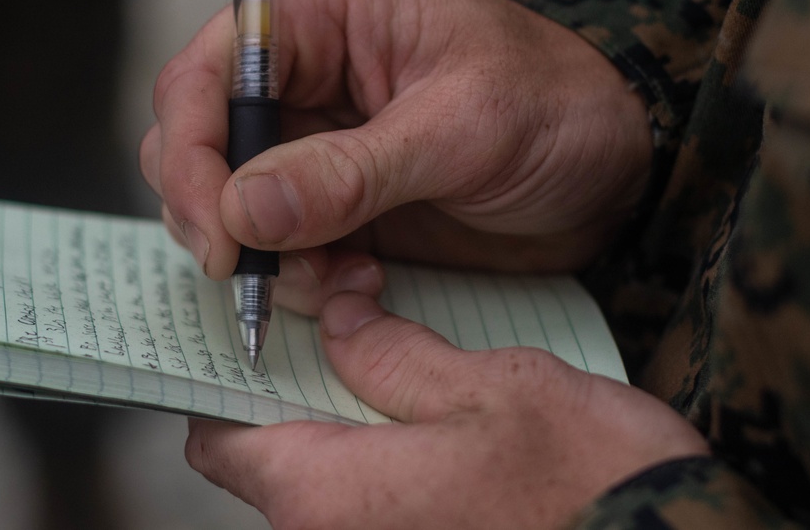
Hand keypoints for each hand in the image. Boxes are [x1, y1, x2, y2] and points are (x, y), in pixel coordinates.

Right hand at [140, 0, 650, 310]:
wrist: (610, 169)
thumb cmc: (556, 107)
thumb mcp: (461, 130)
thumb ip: (349, 172)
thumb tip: (242, 208)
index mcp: (321, 11)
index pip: (206, 72)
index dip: (192, 151)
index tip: (218, 230)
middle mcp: (299, 71)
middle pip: (195, 139)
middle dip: (217, 213)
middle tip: (259, 271)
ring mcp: (309, 140)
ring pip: (225, 202)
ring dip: (264, 255)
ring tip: (341, 274)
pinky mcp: (328, 200)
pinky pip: (273, 245)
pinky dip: (299, 278)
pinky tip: (362, 279)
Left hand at [186, 293, 709, 528]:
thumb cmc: (589, 485)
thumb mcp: (491, 388)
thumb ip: (394, 355)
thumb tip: (339, 323)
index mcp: (328, 496)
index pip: (219, 435)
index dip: (225, 376)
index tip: (250, 325)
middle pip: (273, 450)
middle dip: (298, 379)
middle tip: (333, 312)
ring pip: (327, 470)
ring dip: (347, 408)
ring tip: (386, 340)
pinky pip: (373, 496)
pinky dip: (382, 445)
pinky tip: (426, 399)